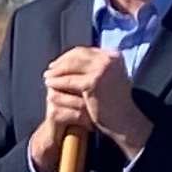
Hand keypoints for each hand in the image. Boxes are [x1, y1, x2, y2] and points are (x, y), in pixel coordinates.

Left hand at [30, 43, 146, 166]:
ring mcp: (102, 70)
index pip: (85, 51)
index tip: (58, 63)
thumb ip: (95, 67)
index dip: (69, 56)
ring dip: (56, 71)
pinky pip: (69, 80)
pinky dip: (57, 82)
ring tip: (47, 77)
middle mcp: (109, 59)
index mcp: (114, 55)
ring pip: (71, 66)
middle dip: (61, 62)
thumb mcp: (108, 77)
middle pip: (77, 56)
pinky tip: (50, 85)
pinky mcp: (94, 82)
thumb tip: (72, 59)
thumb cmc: (115, 102)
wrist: (124, 120)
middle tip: (49, 69)